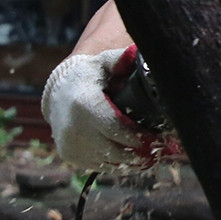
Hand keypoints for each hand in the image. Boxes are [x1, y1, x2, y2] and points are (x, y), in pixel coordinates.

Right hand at [42, 47, 152, 168]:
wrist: (57, 95)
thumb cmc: (87, 77)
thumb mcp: (103, 63)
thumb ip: (121, 59)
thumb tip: (137, 53)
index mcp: (85, 105)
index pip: (117, 129)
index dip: (140, 137)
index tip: (159, 138)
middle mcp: (75, 129)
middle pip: (117, 150)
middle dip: (142, 152)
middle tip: (163, 149)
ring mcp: (72, 146)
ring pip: (111, 162)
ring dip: (134, 162)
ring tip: (154, 155)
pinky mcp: (72, 156)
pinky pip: (102, 166)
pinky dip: (120, 165)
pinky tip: (136, 159)